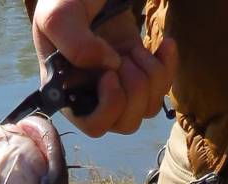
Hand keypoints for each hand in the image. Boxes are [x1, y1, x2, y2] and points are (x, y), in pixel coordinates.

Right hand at [33, 0, 176, 135]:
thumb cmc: (65, 4)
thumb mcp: (58, 18)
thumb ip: (76, 45)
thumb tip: (110, 65)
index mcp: (69, 98)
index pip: (96, 126)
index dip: (111, 103)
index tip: (110, 72)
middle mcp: (94, 102)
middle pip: (128, 123)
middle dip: (134, 87)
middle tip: (123, 57)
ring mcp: (119, 92)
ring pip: (148, 108)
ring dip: (149, 74)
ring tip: (134, 50)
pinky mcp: (139, 77)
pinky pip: (164, 88)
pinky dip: (168, 65)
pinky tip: (163, 45)